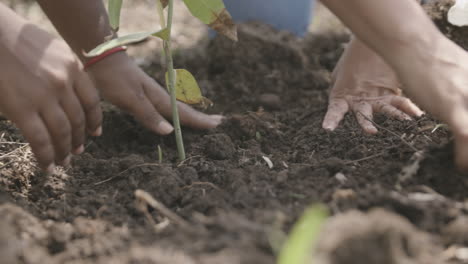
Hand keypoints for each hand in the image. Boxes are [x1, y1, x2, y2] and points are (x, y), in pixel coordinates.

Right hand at [0, 22, 101, 171]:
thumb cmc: (17, 38)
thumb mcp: (52, 49)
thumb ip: (65, 71)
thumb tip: (71, 93)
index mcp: (73, 67)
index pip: (92, 101)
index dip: (94, 120)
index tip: (95, 133)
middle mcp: (63, 83)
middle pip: (78, 119)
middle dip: (79, 139)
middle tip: (78, 151)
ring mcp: (44, 96)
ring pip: (62, 132)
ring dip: (64, 150)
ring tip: (64, 162)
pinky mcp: (22, 109)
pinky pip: (40, 139)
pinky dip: (46, 156)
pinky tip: (48, 166)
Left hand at [86, 52, 222, 133]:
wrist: (101, 58)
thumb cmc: (115, 79)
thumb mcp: (131, 99)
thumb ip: (149, 115)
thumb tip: (170, 132)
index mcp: (158, 99)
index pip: (184, 113)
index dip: (199, 120)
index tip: (217, 124)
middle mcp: (158, 97)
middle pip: (184, 110)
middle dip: (200, 117)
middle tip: (218, 122)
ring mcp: (151, 95)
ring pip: (176, 109)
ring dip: (190, 115)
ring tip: (202, 120)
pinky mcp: (142, 95)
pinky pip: (165, 108)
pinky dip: (175, 113)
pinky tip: (173, 115)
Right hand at [322, 38, 423, 133]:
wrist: (370, 43)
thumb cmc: (350, 58)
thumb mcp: (340, 71)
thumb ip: (338, 83)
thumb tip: (339, 96)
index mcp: (343, 98)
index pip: (335, 112)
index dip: (331, 120)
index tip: (327, 128)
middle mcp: (360, 102)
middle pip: (362, 116)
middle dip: (366, 124)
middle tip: (371, 131)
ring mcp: (376, 99)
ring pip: (385, 110)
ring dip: (395, 116)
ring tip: (406, 120)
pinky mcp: (392, 93)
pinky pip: (400, 102)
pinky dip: (408, 107)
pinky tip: (417, 112)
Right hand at [390, 36, 467, 171]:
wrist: (414, 46)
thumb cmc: (431, 55)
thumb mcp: (460, 69)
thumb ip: (464, 85)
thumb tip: (459, 91)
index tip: (466, 140)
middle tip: (465, 159)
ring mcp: (467, 98)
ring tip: (466, 166)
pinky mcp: (452, 107)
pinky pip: (465, 135)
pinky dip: (464, 155)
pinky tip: (461, 166)